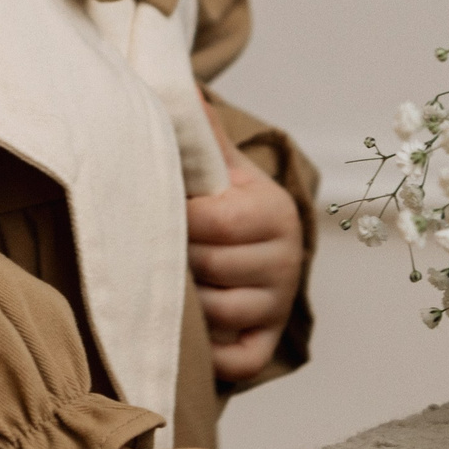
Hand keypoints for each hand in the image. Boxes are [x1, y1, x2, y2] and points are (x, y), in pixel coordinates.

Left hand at [188, 96, 305, 382]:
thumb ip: (202, 134)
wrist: (263, 248)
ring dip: (187, 302)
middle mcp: (286, 261)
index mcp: (274, 212)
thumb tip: (180, 86)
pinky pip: (235, 362)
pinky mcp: (267, 345)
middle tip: (164, 250)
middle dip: (179, 260)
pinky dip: (210, 353)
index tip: (162, 214)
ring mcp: (278, 307)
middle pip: (211, 268)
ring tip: (176, 281)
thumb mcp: (223, 168)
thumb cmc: (231, 205)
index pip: (214, 223)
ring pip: (216, 314)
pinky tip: (192, 331)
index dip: (178, 222)